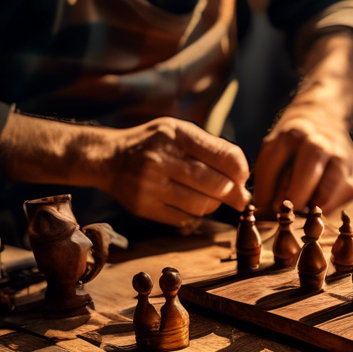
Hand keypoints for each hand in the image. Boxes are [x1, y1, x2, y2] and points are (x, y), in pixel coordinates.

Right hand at [0, 114, 250, 228]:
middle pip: (217, 185)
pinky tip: (188, 202)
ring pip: (203, 206)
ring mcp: (150, 184)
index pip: (226, 157)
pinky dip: (194, 214)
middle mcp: (161, 158)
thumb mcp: (180, 132)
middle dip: (232, 193)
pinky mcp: (143, 206)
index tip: (242, 178)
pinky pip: (185, 218)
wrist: (108, 158)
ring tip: (209, 197)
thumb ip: (214, 149)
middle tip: (235, 196)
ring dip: (213, 204)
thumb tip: (244, 180)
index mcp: (176, 134)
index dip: (241, 172)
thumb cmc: (155, 144)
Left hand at [253, 30, 352, 215]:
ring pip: (325, 198)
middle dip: (286, 208)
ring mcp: (341, 159)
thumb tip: (260, 212)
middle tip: (280, 215)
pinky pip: (342, 200)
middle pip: (300, 190)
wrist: (328, 111)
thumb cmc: (292, 135)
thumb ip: (265, 176)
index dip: (264, 199)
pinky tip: (318, 206)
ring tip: (300, 213)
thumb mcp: (272, 144)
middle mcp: (319, 145)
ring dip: (309, 211)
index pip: (271, 176)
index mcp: (293, 135)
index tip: (261, 212)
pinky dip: (328, 208)